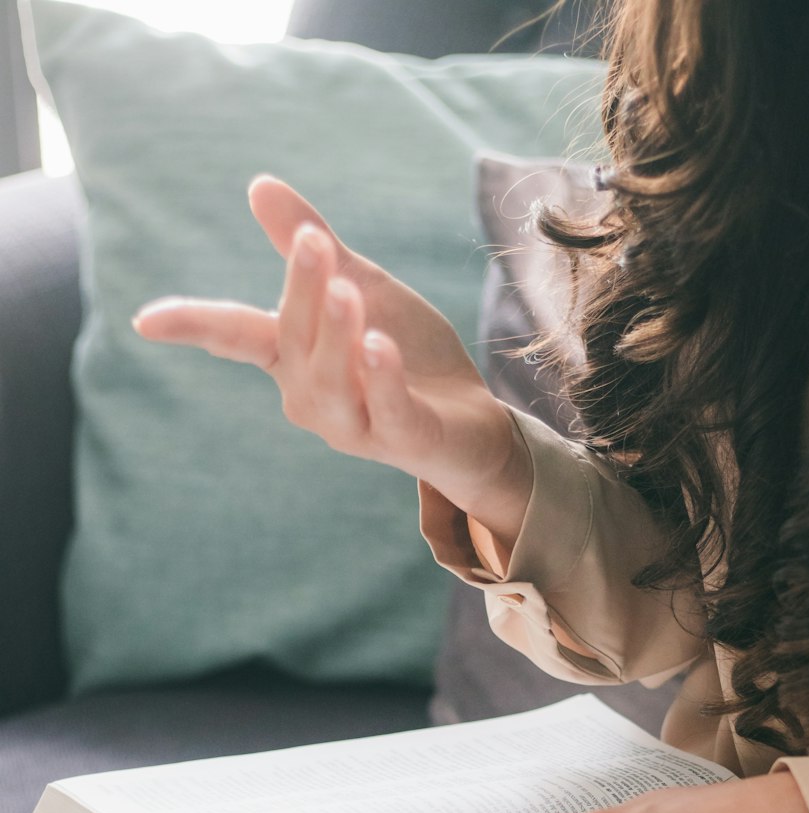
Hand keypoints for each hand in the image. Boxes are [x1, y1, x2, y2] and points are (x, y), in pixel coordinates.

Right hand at [132, 175, 530, 546]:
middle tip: (314, 241)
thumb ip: (311, 246)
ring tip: (347, 292)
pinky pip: (386, 411)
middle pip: (293, 340)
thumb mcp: (360, 286)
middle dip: (302, 290)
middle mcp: (312, 397)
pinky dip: (382, 379)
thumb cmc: (406, 356)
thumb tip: (258, 184)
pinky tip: (379, 345)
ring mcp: (355, 426)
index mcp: (294, 358)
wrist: (472, 423)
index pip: (237, 336)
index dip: (193, 326)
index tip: (145, 319)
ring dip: (335, 336)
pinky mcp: (404, 440)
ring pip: (329, 384)